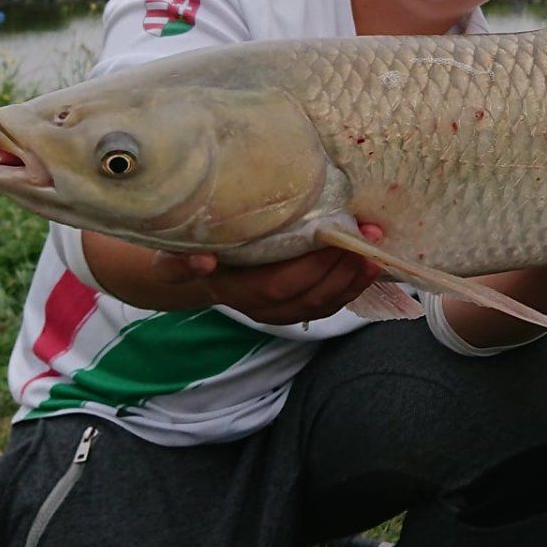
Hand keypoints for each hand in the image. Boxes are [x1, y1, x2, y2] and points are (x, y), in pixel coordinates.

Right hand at [145, 224, 385, 325]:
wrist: (195, 267)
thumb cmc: (187, 250)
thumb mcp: (171, 255)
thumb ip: (179, 262)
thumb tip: (202, 260)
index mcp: (233, 290)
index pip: (277, 285)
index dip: (309, 266)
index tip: (334, 236)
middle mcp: (258, 307)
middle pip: (308, 294)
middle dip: (341, 267)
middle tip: (365, 234)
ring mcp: (279, 312)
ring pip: (324, 303)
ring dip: (354, 277)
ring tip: (375, 248)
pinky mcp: (295, 307)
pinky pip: (330, 304)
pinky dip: (353, 285)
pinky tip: (370, 264)